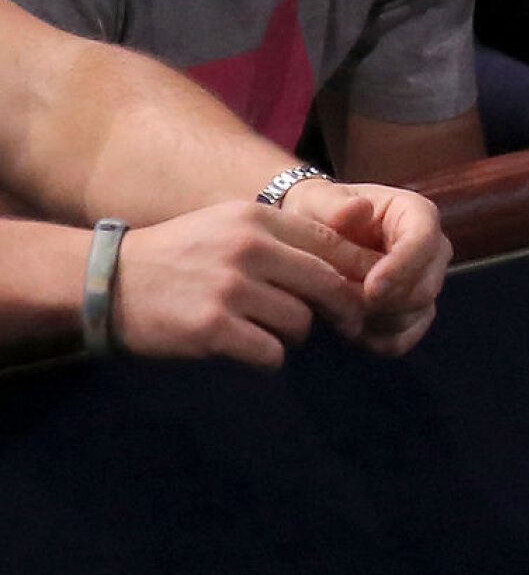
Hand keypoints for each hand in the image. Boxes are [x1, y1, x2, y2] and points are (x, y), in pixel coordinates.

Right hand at [112, 201, 370, 366]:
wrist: (116, 280)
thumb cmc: (182, 253)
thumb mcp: (231, 224)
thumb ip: (281, 236)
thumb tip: (342, 260)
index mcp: (257, 217)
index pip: (328, 241)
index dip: (354, 268)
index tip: (366, 289)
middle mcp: (249, 247)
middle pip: (325, 282)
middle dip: (342, 307)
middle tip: (347, 323)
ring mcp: (231, 288)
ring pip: (300, 322)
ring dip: (293, 334)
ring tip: (270, 330)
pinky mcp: (213, 328)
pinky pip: (270, 353)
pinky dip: (268, 357)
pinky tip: (248, 348)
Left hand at [282, 181, 451, 355]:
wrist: (316, 238)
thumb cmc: (319, 212)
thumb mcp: (317, 200)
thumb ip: (333, 206)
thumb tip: (359, 209)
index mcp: (415, 213)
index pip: (423, 241)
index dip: (402, 268)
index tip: (371, 289)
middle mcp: (431, 249)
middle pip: (425, 287)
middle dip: (383, 302)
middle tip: (340, 304)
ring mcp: (426, 284)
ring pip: (413, 316)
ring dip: (374, 321)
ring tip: (336, 310)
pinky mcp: (414, 315)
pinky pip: (402, 340)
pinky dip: (374, 339)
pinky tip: (348, 326)